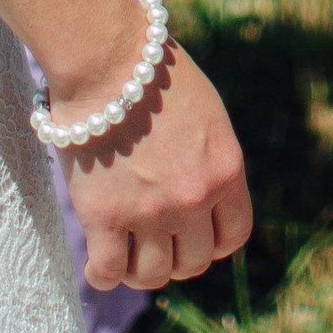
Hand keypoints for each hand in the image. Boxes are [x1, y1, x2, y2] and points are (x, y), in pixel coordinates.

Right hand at [53, 43, 250, 296]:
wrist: (107, 57)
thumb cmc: (153, 74)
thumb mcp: (206, 114)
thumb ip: (208, 159)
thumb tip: (202, 196)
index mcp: (226, 169)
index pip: (233, 237)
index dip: (212, 243)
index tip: (193, 237)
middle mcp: (194, 197)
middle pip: (193, 261)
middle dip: (176, 258)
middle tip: (154, 244)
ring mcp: (150, 210)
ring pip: (153, 275)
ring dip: (140, 271)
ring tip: (127, 255)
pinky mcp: (104, 215)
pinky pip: (107, 271)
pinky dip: (102, 275)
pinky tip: (98, 264)